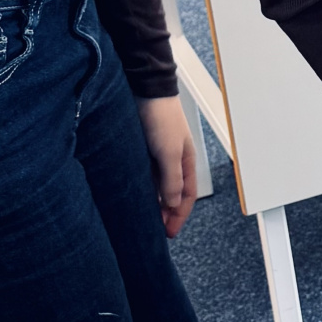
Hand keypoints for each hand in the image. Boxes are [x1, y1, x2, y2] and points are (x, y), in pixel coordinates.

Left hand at [137, 95, 198, 238]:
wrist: (145, 89)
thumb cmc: (162, 115)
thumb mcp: (169, 152)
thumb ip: (172, 179)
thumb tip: (172, 203)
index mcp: (187, 161)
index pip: (187, 195)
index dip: (179, 215)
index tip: (169, 232)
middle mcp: (174, 159)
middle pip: (173, 193)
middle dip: (167, 213)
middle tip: (157, 230)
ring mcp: (158, 154)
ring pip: (158, 185)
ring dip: (154, 201)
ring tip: (144, 217)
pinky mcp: (142, 149)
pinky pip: (145, 175)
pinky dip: (143, 188)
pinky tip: (134, 195)